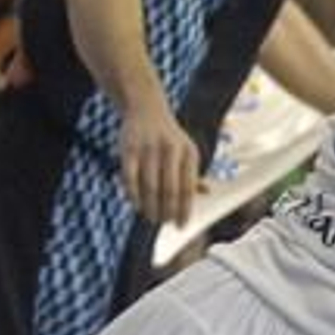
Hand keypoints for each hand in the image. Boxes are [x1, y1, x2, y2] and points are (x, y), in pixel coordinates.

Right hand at [120, 100, 199, 224]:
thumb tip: (206, 193)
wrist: (146, 109)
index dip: (185, 210)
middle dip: (167, 211)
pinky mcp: (129, 148)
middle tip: (164, 222)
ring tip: (151, 217)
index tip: (181, 225)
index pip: (188, 188)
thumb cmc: (170, 137)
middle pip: (169, 190)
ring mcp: (149, 148)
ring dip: (150, 207)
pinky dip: (133, 195)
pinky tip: (137, 205)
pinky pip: (130, 178)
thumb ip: (193, 173)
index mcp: (189, 152)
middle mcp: (171, 150)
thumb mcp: (187, 151)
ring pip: (150, 186)